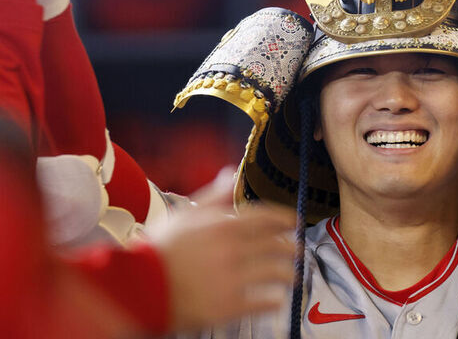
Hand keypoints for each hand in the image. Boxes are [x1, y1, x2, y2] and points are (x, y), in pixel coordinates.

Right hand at [147, 176, 297, 330]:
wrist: (137, 289)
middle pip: (277, 244)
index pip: (267, 217)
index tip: (295, 222)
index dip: (286, 219)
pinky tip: (277, 298)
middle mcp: (232, 250)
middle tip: (298, 250)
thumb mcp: (186, 214)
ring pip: (276, 272)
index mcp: (223, 226)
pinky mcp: (228, 306)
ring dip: (289, 273)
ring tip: (292, 275)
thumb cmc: (161, 249)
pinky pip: (265, 301)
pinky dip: (275, 298)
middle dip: (292, 247)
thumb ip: (214, 195)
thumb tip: (230, 172)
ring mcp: (232, 279)